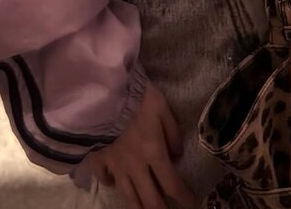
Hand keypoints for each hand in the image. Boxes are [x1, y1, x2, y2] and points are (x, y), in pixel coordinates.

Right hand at [88, 77, 198, 208]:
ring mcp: (115, 166)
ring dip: (139, 208)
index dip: (184, 198)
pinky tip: (114, 184)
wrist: (101, 92)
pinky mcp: (98, 160)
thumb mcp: (161, 107)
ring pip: (128, 197)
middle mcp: (135, 166)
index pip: (172, 184)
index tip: (192, 204)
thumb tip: (177, 154)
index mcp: (153, 152)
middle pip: (150, 200)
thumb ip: (172, 132)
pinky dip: (111, 184)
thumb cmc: (135, 97)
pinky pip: (105, 179)